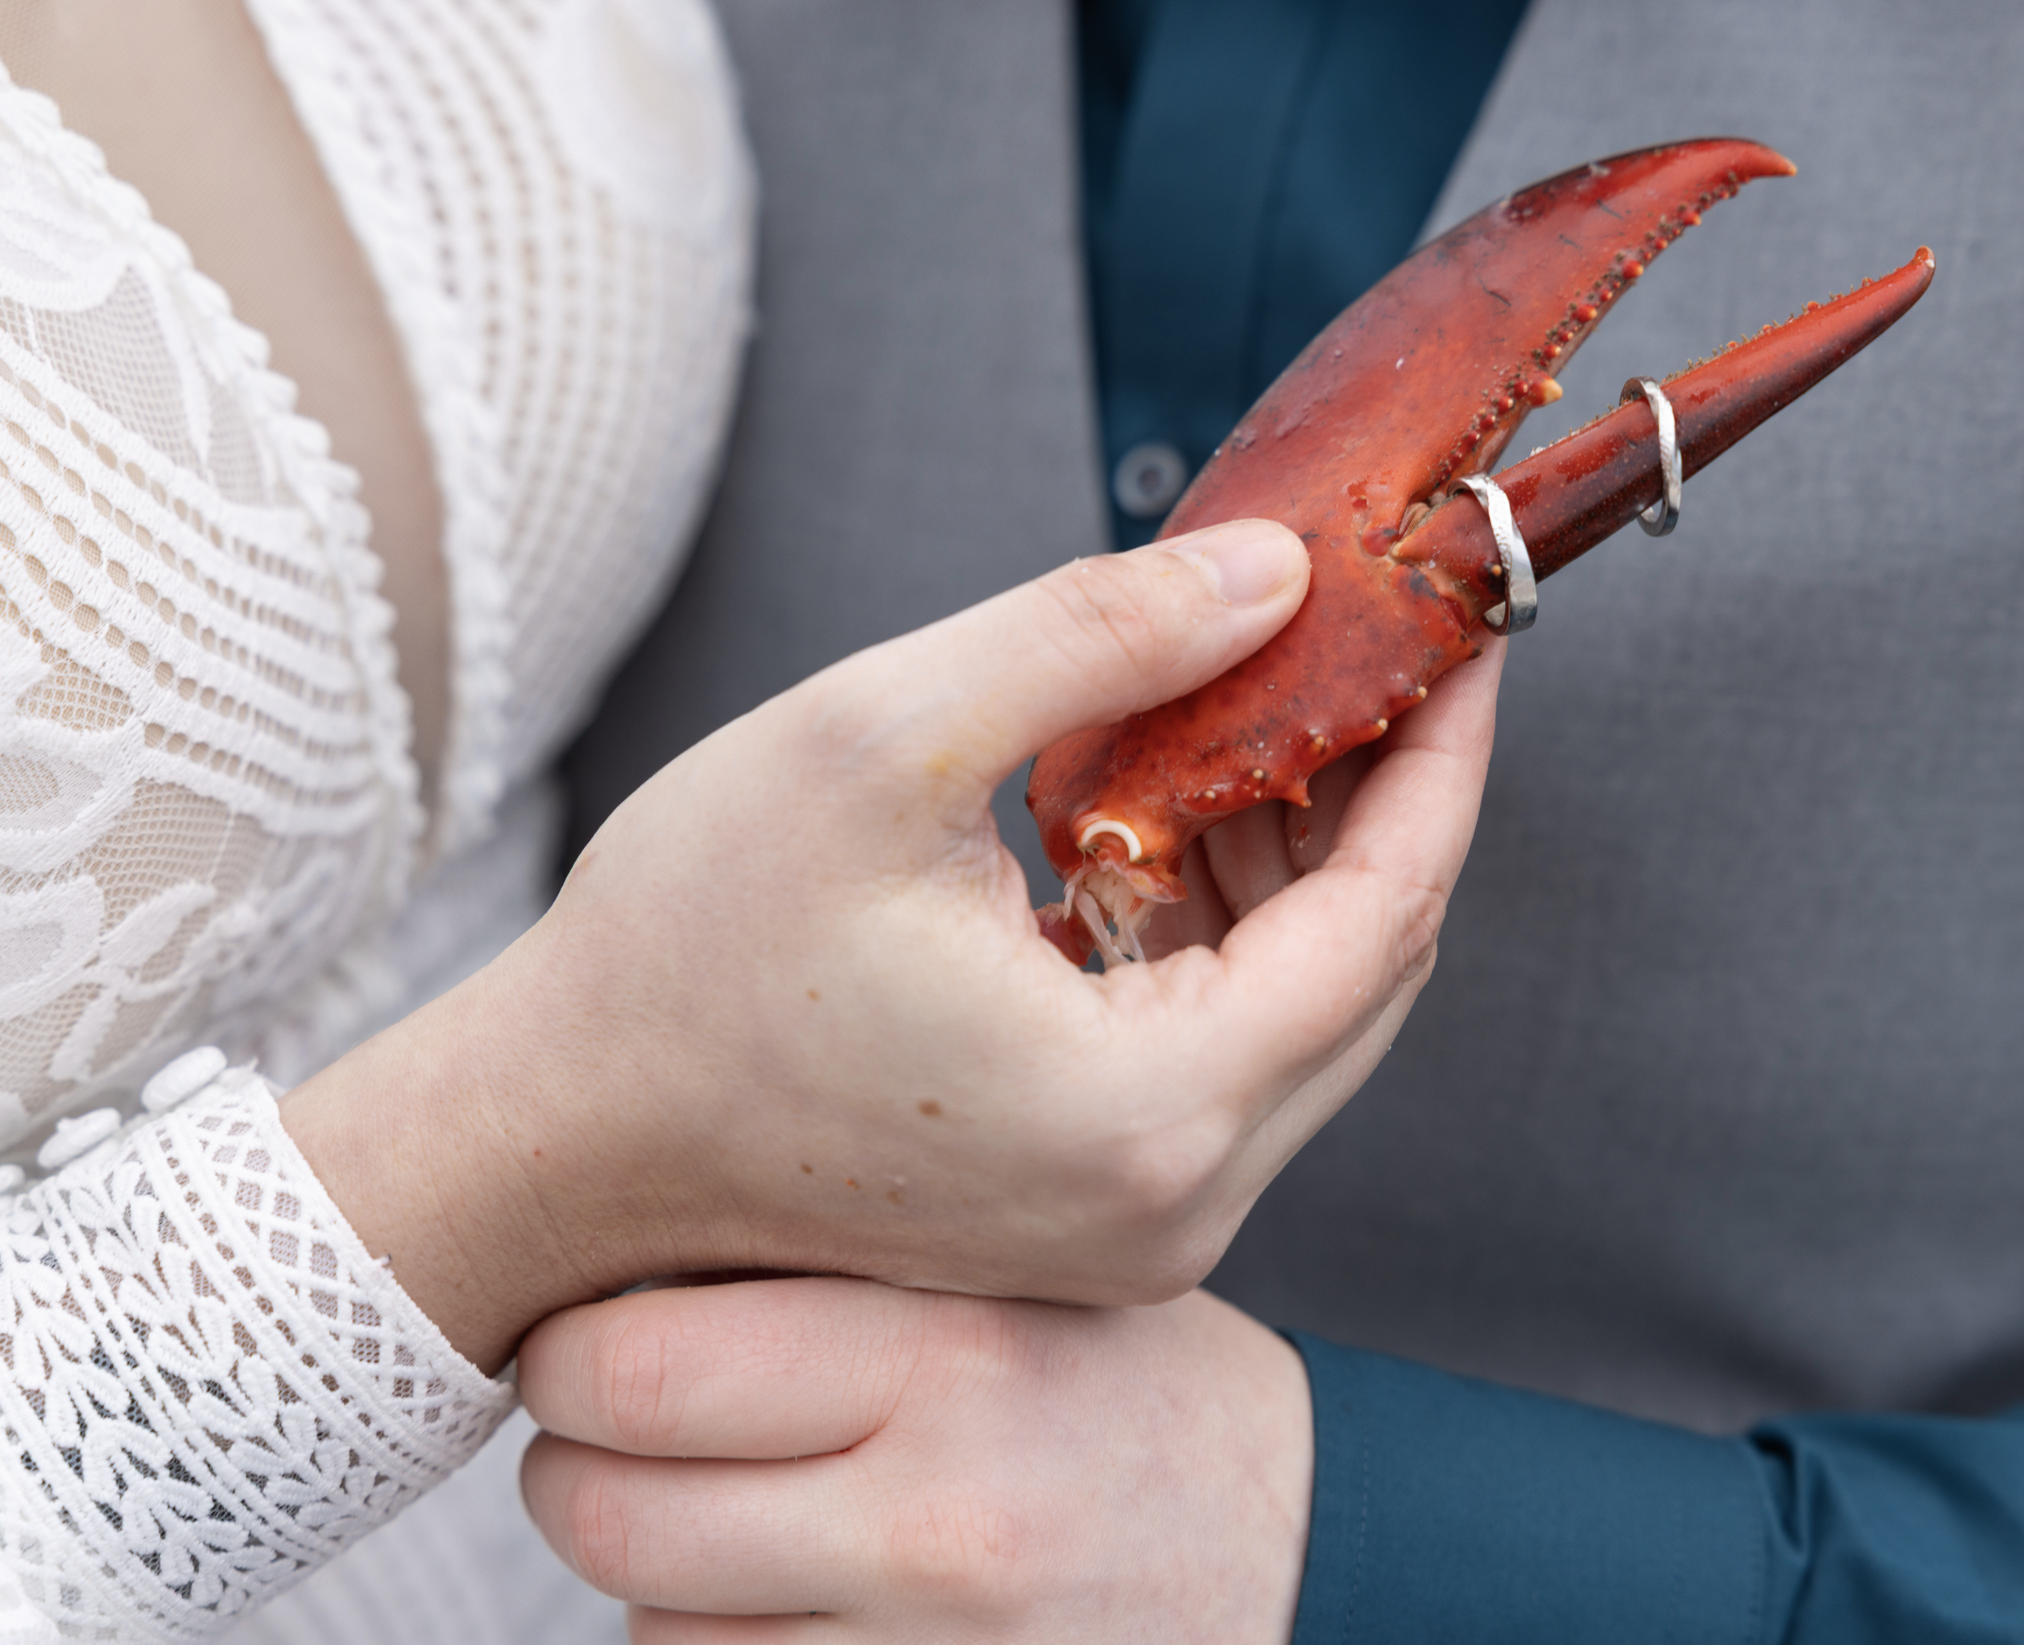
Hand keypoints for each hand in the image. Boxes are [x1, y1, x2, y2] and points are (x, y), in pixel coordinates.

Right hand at [282, 520, 1503, 1368]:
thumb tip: (1277, 569)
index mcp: (1148, 1111)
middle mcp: (1173, 1203)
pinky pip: (1217, 1056)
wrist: (559, 1136)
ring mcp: (1136, 1228)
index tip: (1464, 634)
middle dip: (1382, 801)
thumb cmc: (682, 953)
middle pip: (1365, 975)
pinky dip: (1221, 932)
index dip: (1440, 758)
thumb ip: (1099, 636)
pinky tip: (1178, 812)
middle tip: (1379, 653)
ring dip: (1296, 860)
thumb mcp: (880, 742)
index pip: (1386, 915)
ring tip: (1266, 707)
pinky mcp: (1088, 1215)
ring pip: (1296, 1016)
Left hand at [518, 1278, 1313, 1642]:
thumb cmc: (1121, 1388)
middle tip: (610, 1430)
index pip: (632, 1367)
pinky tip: (798, 1596)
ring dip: (658, 1575)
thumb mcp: (1011, 1275)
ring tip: (745, 1509)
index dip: (564, 1351)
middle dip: (576, 1467)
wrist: (1300, 1544)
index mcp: (952, 1354)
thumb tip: (599, 1270)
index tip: (583, 1335)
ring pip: (649, 1632)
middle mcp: (938, 1518)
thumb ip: (832, 1268)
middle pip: (610, 1516)